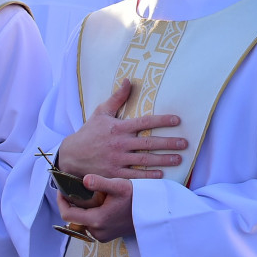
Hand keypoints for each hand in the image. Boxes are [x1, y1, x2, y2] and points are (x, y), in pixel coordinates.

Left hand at [56, 174, 133, 242]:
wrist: (153, 213)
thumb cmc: (137, 199)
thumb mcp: (119, 186)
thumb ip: (100, 183)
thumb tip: (84, 180)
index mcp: (96, 221)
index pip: (67, 214)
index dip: (61, 201)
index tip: (62, 190)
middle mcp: (97, 232)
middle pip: (74, 219)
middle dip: (72, 204)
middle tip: (74, 189)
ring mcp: (102, 236)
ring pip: (83, 222)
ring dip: (82, 210)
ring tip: (87, 195)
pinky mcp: (108, 236)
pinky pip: (92, 226)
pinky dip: (91, 215)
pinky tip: (98, 204)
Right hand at [58, 79, 186, 178]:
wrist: (71, 156)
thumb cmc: (89, 132)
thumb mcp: (101, 112)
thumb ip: (117, 98)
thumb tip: (129, 80)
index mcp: (119, 127)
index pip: (145, 122)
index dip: (162, 121)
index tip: (177, 120)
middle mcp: (120, 143)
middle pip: (149, 143)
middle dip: (169, 143)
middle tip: (185, 143)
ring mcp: (117, 160)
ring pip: (145, 160)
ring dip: (164, 160)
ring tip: (179, 159)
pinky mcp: (114, 174)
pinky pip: (134, 176)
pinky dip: (148, 176)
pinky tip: (161, 175)